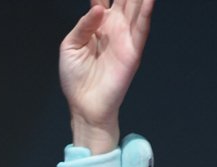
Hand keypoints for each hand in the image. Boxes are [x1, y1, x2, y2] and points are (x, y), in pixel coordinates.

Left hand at [59, 0, 154, 150]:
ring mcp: (125, 38)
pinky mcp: (132, 52)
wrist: (84, 106)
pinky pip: (141, 28)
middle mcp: (114, 27)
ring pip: (136, 7)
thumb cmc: (75, 79)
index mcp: (98, 23)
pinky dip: (146, 12)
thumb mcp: (70, 45)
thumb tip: (99, 9)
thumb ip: (83, 24)